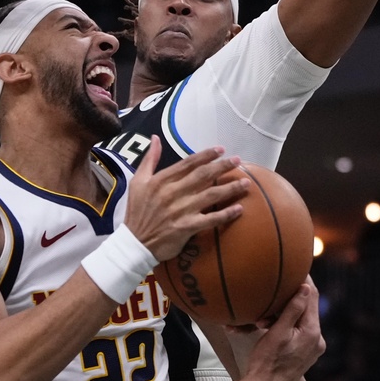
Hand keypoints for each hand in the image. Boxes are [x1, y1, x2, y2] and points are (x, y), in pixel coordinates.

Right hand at [124, 136, 247, 260]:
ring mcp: (180, 210)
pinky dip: (226, 214)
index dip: (206, 155)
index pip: (187, 164)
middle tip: (238, 160)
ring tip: (245, 183)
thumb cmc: (136, 212)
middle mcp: (172, 193)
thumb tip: (155, 138)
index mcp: (161, 181)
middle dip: (222, 166)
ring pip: (210, 195)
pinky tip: (239, 209)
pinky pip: (210, 219)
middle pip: (202, 176)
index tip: (221, 150)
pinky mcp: (186, 227)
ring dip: (230, 188)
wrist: (134, 243)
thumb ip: (149, 159)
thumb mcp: (137, 182)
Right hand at [243, 280, 325, 380]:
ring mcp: (312, 348)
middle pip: (308, 307)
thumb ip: (292, 310)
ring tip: (271, 305)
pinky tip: (274, 319)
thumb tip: (305, 288)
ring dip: (287, 310)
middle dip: (293, 294)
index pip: (311, 297)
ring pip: (302, 318)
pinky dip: (288, 321)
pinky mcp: (305, 353)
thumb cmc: (267, 362)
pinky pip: (299, 329)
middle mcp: (317, 339)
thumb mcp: (277, 333)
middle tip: (280, 280)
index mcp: (312, 332)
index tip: (296, 266)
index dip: (304, 280)